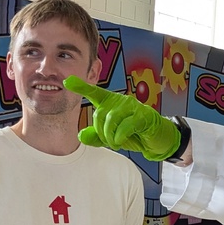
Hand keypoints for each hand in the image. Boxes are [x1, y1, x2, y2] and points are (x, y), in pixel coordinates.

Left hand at [63, 78, 180, 160]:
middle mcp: (120, 101)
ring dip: (110, 136)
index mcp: (111, 103)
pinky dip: (119, 136)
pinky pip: (126, 125)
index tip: (67, 81)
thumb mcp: (111, 137)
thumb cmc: (134, 134)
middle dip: (100, 132)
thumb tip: (81, 136)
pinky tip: (120, 141)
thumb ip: (96, 137)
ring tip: (115, 143)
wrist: (157, 138)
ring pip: (111, 119)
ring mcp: (133, 107)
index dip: (81, 87)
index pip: (94, 92)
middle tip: (108, 142)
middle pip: (99, 114)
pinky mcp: (144, 116)